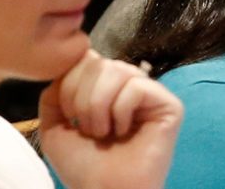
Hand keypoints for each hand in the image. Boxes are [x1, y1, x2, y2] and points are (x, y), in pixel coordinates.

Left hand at [40, 50, 182, 188]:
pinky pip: (137, 86)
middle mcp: (129, 85)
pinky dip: (121, 111)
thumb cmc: (83, 166)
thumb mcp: (55, 125)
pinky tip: (125, 132)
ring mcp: (150, 94)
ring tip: (105, 132)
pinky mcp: (169, 105)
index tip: (70, 117)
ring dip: (99, 106)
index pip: (86, 57)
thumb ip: (54, 92)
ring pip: (117, 70)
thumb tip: (67, 65)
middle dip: (83, 98)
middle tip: (90, 130)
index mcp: (106, 87)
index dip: (69, 84)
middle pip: (98, 61)